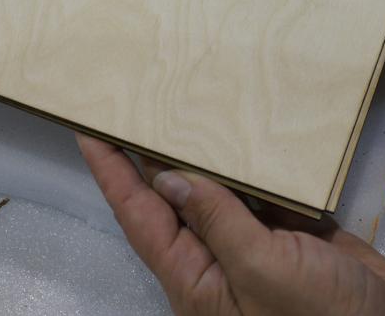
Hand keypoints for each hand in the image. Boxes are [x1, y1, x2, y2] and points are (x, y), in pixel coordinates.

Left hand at [77, 134, 384, 315]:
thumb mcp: (263, 271)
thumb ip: (216, 221)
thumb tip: (169, 177)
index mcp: (198, 280)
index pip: (140, 217)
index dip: (112, 173)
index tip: (88, 131)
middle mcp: (219, 261)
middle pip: (173, 199)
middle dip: (150, 154)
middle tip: (133, 103)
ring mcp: (258, 248)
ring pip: (219, 190)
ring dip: (202, 151)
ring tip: (179, 104)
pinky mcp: (296, 237)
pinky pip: (263, 192)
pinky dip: (252, 162)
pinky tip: (243, 130)